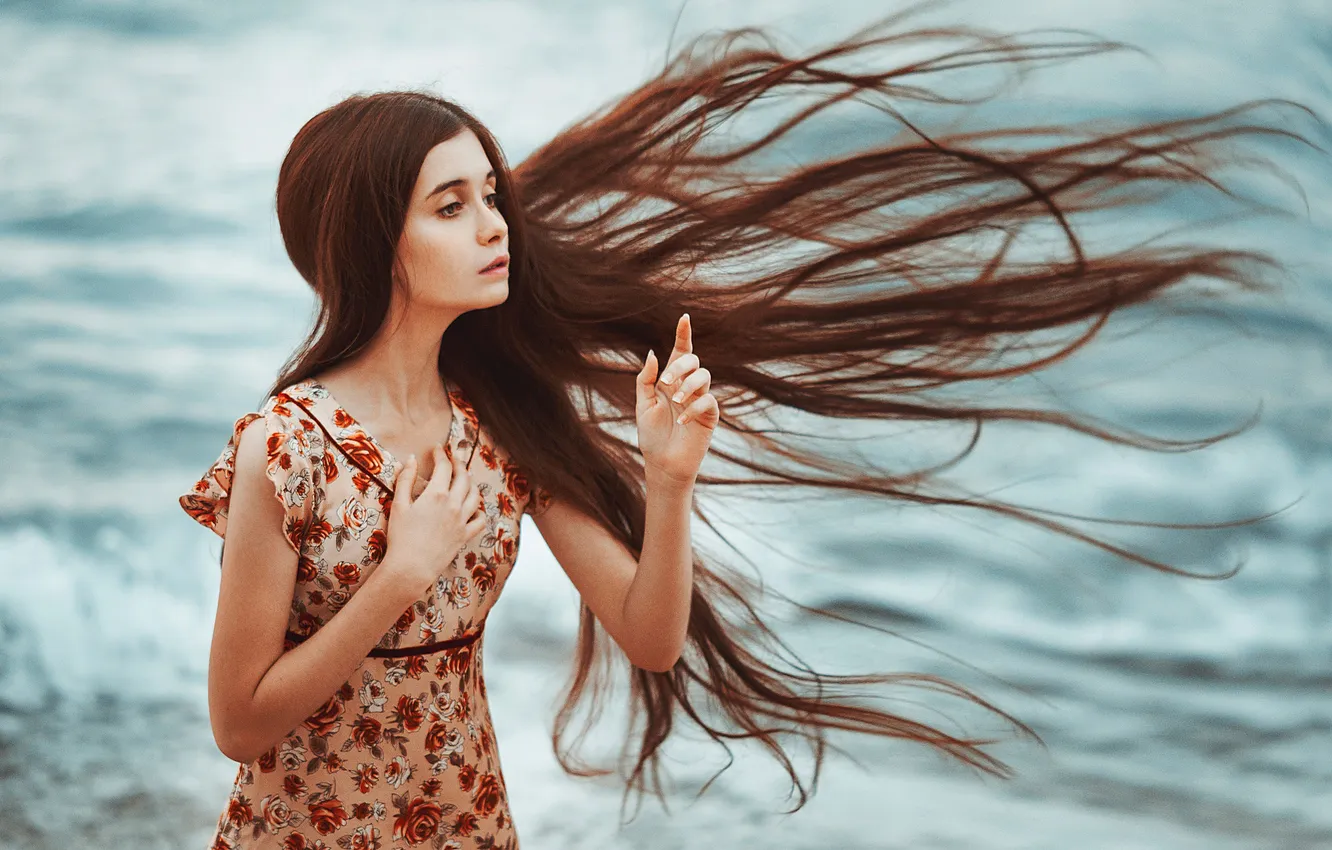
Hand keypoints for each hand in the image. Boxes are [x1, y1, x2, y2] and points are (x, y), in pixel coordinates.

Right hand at [380, 443, 485, 591]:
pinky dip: (479, 510)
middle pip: (463, 477)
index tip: (436, 448)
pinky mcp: (465, 535)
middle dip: (459, 463)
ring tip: (466, 478)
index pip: (444, 466)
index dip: (440, 454)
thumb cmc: (400, 537)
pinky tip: (474, 507)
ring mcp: (462, 520)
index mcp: (436, 494)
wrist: (411, 568)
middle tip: (453, 457)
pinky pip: (480, 519)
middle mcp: (454, 504)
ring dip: (471, 483)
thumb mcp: (398, 505)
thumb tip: (410, 459)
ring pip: (475, 495)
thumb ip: (405, 480)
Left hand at [636, 313, 717, 483]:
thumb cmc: (652, 435)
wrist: (662, 463)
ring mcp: (700, 399)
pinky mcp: (709, 415)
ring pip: (704, 376)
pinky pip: (708, 401)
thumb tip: (654, 353)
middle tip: (665, 383)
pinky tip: (682, 420)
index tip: (684, 318)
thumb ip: (646, 379)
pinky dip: (694, 408)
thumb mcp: (643, 405)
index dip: (683, 335)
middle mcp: (687, 386)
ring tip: (675, 400)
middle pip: (693, 361)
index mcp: (670, 380)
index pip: (680, 353)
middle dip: (680, 366)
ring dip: (688, 385)